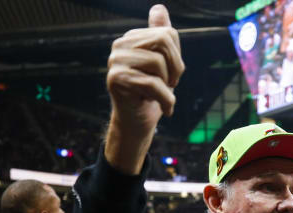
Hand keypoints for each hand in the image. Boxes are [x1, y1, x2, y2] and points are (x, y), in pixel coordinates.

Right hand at [105, 4, 184, 173]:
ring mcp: (115, 61)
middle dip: (175, 68)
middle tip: (170, 85)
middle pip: (163, 42)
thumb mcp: (164, 63)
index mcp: (132, 37)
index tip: (171, 75)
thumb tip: (159, 8)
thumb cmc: (152, 93)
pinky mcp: (116, 79)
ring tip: (161, 95)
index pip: (167, 34)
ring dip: (168, 86)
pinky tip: (165, 109)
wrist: (138, 122)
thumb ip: (161, 35)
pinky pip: (153, 84)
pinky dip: (166, 100)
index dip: (177, 57)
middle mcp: (120, 45)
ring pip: (158, 63)